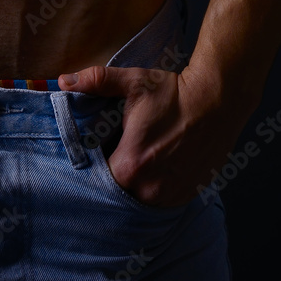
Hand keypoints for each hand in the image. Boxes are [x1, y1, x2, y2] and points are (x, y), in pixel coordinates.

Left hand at [57, 64, 250, 207]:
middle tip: (113, 154)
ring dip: (134, 184)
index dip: (93, 167)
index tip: (96, 152)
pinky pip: (162, 200)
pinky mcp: (189, 194)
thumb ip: (94, 82)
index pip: (98, 179)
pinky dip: (154, 188)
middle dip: (111, 177)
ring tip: (135, 160)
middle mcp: (151, 188)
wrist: (217, 101)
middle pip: (118, 192)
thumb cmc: (173, 92)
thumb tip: (64, 80)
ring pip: (140, 199)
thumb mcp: (132, 82)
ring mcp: (172, 195)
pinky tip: (154, 168)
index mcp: (131, 164)